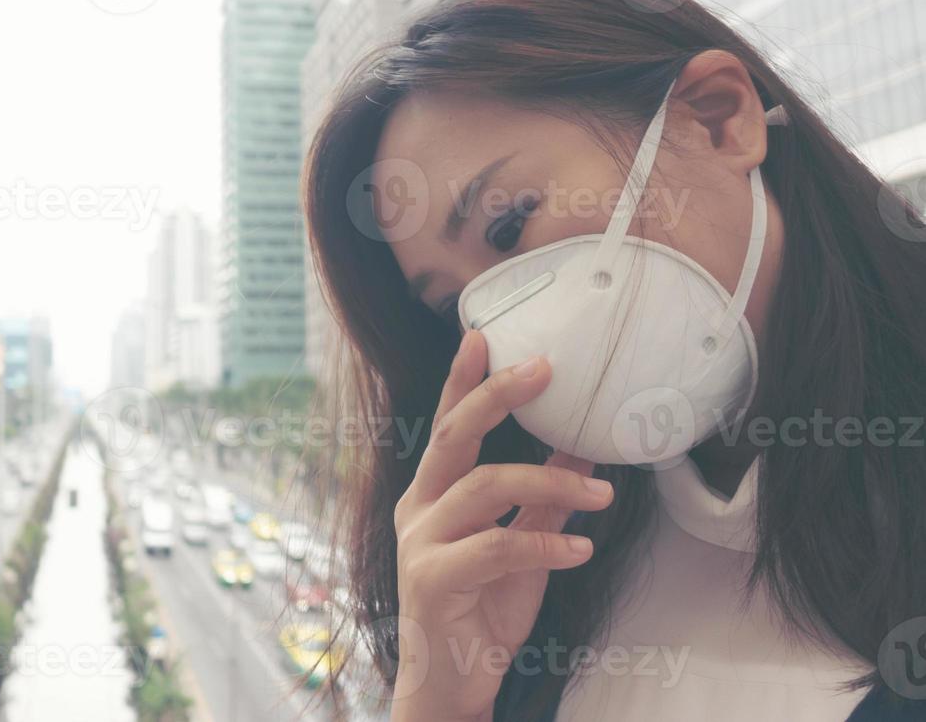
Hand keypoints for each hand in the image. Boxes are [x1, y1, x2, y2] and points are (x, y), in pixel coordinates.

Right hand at [388, 331, 612, 721]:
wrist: (451, 686)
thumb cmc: (480, 613)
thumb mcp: (522, 549)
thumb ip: (543, 501)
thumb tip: (583, 449)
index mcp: (432, 494)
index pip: (447, 425)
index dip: (464, 380)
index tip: (483, 335)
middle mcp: (418, 508)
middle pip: (455, 436)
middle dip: (498, 395)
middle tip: (544, 368)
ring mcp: (419, 541)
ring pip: (484, 487)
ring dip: (551, 483)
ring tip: (601, 494)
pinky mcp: (432, 579)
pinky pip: (495, 546)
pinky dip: (545, 544)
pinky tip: (580, 550)